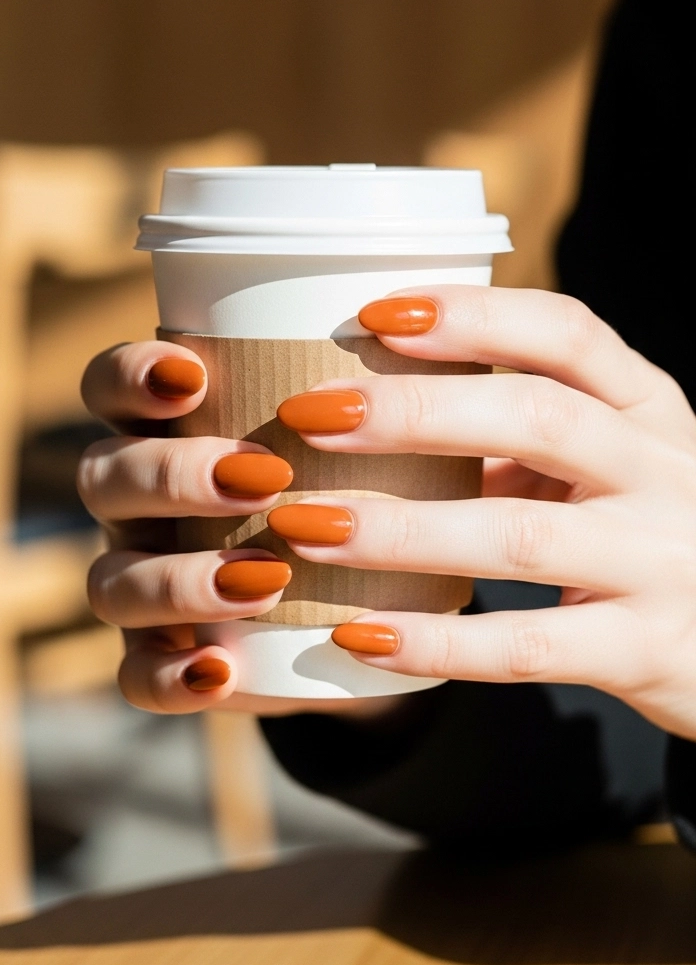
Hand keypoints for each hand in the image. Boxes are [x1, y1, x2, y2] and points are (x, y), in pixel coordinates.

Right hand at [77, 342, 386, 717]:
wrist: (360, 601)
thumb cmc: (356, 481)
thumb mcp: (361, 426)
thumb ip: (365, 379)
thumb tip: (429, 311)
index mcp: (162, 426)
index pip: (110, 385)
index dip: (132, 375)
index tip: (195, 374)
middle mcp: (134, 500)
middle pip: (104, 477)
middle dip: (172, 473)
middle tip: (261, 475)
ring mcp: (137, 581)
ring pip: (109, 580)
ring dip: (178, 579)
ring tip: (263, 580)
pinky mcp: (159, 661)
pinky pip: (133, 677)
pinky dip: (169, 677)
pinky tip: (221, 672)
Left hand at [269, 287, 695, 739]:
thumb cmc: (654, 538)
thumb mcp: (617, 465)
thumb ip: (526, 433)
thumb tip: (372, 402)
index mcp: (648, 408)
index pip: (567, 333)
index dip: (473, 316)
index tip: (376, 313)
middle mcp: (663, 472)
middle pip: (536, 417)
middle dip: (415, 411)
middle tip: (311, 414)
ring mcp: (661, 562)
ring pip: (521, 534)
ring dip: (402, 529)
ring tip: (305, 526)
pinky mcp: (645, 651)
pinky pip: (527, 646)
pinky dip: (437, 641)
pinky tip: (357, 633)